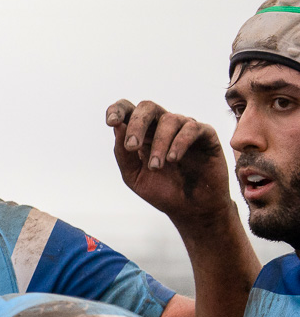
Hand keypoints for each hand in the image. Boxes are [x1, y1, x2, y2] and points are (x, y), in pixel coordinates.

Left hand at [107, 99, 233, 231]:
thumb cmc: (162, 191)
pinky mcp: (206, 135)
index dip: (118, 110)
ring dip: (159, 143)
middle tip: (132, 147)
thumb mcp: (134, 176)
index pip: (129, 111)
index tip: (111, 122)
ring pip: (170, 119)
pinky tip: (173, 159)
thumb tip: (117, 127)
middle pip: (148, 107)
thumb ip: (123, 154)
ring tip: (156, 167)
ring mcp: (185, 129)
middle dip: (137, 124)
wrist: (191, 209)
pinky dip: (180, 142)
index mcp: (143, 134)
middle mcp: (163, 127)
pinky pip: (192, 128)